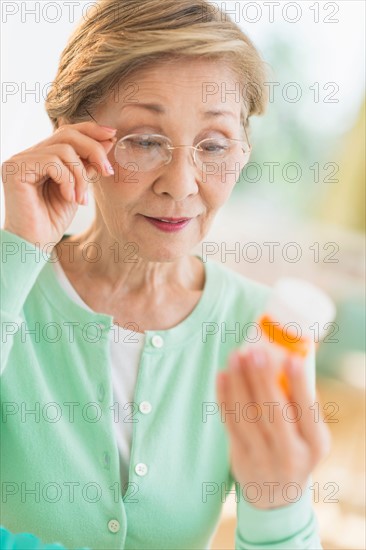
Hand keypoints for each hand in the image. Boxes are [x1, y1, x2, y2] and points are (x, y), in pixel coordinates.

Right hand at [1, 121, 116, 248]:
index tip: (113, 136)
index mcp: (40, 155)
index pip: (67, 131)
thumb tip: (108, 140)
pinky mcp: (15, 169)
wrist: (35, 243)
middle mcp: (28, 154)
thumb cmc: (53, 219)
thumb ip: (88, 165)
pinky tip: (69, 198)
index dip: (91, 130)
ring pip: (63, 150)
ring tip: (82, 198)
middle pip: (67, 135)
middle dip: (93, 150)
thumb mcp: (78, 188)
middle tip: (107, 171)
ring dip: (81, 175)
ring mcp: (19, 160)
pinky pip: (52, 163)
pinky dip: (68, 181)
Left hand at [216, 347, 330, 508]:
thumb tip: (288, 361)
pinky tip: (223, 375)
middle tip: (255, 351)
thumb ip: (303, 406)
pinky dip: (224, 397)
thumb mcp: (310, 436)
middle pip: (274, 412)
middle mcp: (290, 453)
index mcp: (314, 444)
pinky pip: (230, 422)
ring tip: (236, 355)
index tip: (291, 358)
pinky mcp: (240, 458)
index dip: (299, 384)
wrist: (276, 496)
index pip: (307, 411)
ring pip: (247, 415)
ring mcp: (263, 457)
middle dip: (263, 379)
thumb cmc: (296, 450)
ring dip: (240, 382)